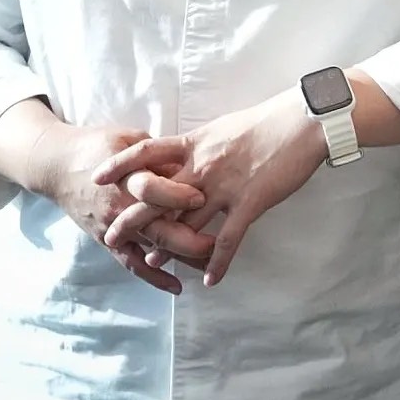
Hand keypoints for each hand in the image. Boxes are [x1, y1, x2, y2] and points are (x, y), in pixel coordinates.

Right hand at [28, 121, 215, 294]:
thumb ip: (156, 153)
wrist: (57, 165)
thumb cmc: (96, 145)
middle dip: (187, 237)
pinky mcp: (107, 240)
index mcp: (124, 176)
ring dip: (180, 258)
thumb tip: (189, 165)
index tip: (203, 196)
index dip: (178, 194)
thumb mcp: (127, 138)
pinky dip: (154, 277)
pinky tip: (177, 287)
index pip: (152, 189)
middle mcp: (119, 207)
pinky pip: (132, 264)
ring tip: (210, 264)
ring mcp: (113, 227)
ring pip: (150, 248)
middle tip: (216, 243)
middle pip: (156, 227)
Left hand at [92, 90, 327, 286]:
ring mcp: (224, 186)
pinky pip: (228, 239)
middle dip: (132, 217)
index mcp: (195, 143)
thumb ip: (202, 144)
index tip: (98, 176)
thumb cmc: (266, 121)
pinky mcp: (249, 202)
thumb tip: (186, 152)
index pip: (148, 151)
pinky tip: (210, 278)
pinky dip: (218, 261)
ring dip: (169, 245)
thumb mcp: (223, 127)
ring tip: (152, 262)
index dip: (121, 165)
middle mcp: (203, 165)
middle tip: (111, 235)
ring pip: (188, 222)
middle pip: (158, 194)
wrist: (302, 122)